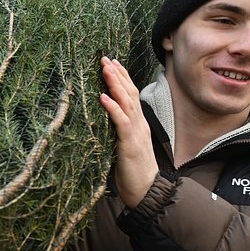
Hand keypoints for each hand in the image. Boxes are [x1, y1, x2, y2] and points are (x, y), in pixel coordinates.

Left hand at [99, 56, 157, 208]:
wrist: (146, 192)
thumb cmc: (133, 173)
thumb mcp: (124, 147)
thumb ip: (118, 133)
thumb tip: (105, 122)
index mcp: (137, 125)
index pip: (130, 96)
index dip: (122, 79)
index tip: (111, 63)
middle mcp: (139, 124)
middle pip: (129, 93)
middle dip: (117, 74)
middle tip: (105, 58)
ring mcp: (136, 133)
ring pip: (126, 103)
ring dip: (115, 84)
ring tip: (104, 69)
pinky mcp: (130, 144)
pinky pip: (121, 122)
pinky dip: (113, 108)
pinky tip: (103, 97)